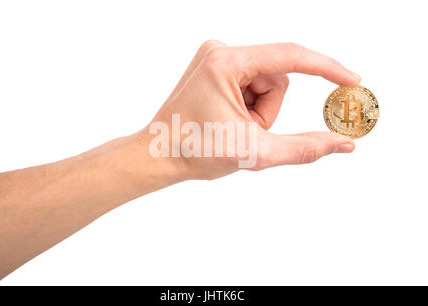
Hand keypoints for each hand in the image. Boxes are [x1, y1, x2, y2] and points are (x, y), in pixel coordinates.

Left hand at [147, 40, 359, 179]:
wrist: (157, 156)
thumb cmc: (195, 152)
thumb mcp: (254, 153)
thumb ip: (304, 148)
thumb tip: (344, 142)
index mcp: (227, 63)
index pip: (291, 56)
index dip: (327, 69)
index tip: (353, 81)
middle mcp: (220, 51)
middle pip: (277, 78)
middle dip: (269, 112)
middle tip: (246, 132)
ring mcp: (216, 57)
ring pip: (266, 84)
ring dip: (259, 112)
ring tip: (233, 127)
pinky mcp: (215, 67)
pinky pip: (252, 84)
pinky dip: (249, 107)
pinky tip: (226, 119)